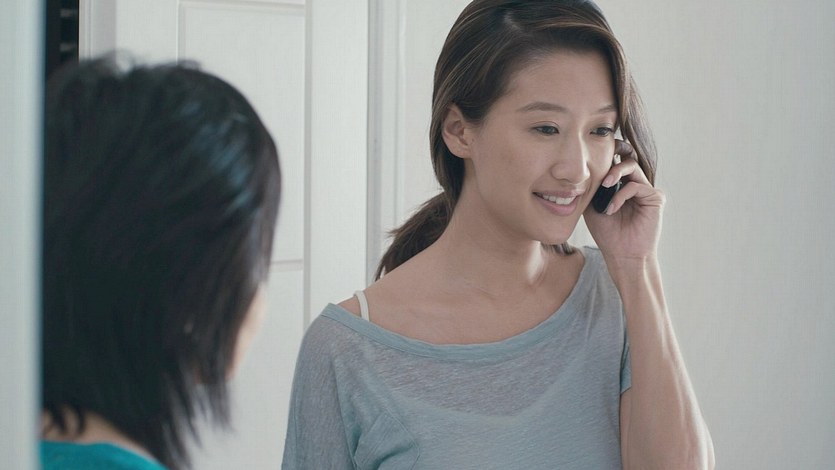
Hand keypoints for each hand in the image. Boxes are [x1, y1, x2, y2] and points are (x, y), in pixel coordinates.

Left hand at [584, 140, 664, 261]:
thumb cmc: (607, 233)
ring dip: (615, 172)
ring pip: (632, 167)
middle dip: (614, 153)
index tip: (594, 147)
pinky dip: (621, 195)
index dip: (609, 151)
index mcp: (622, 185)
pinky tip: (611, 208)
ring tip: (604, 185)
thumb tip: (581, 170)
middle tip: (601, 157)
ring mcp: (646, 191)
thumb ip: (591, 187)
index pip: (617, 161)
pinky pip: (636, 186)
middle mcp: (636, 185)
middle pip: (626, 157)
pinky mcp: (655, 198)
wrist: (622, 255)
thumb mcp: (592, 206)